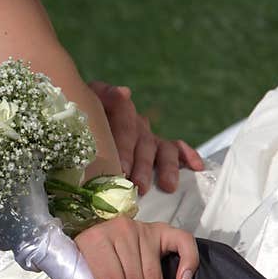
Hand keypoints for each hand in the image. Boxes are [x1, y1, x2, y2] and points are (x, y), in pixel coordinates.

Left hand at [89, 81, 204, 194]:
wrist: (85, 121)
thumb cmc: (81, 121)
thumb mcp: (85, 107)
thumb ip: (102, 97)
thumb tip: (125, 92)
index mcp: (116, 110)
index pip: (124, 123)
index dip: (124, 147)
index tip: (122, 169)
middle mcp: (135, 122)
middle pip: (143, 142)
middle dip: (143, 166)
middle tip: (139, 185)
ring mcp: (148, 135)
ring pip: (162, 149)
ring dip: (166, 167)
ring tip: (167, 186)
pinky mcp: (158, 146)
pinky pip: (176, 148)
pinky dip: (188, 155)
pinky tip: (196, 167)